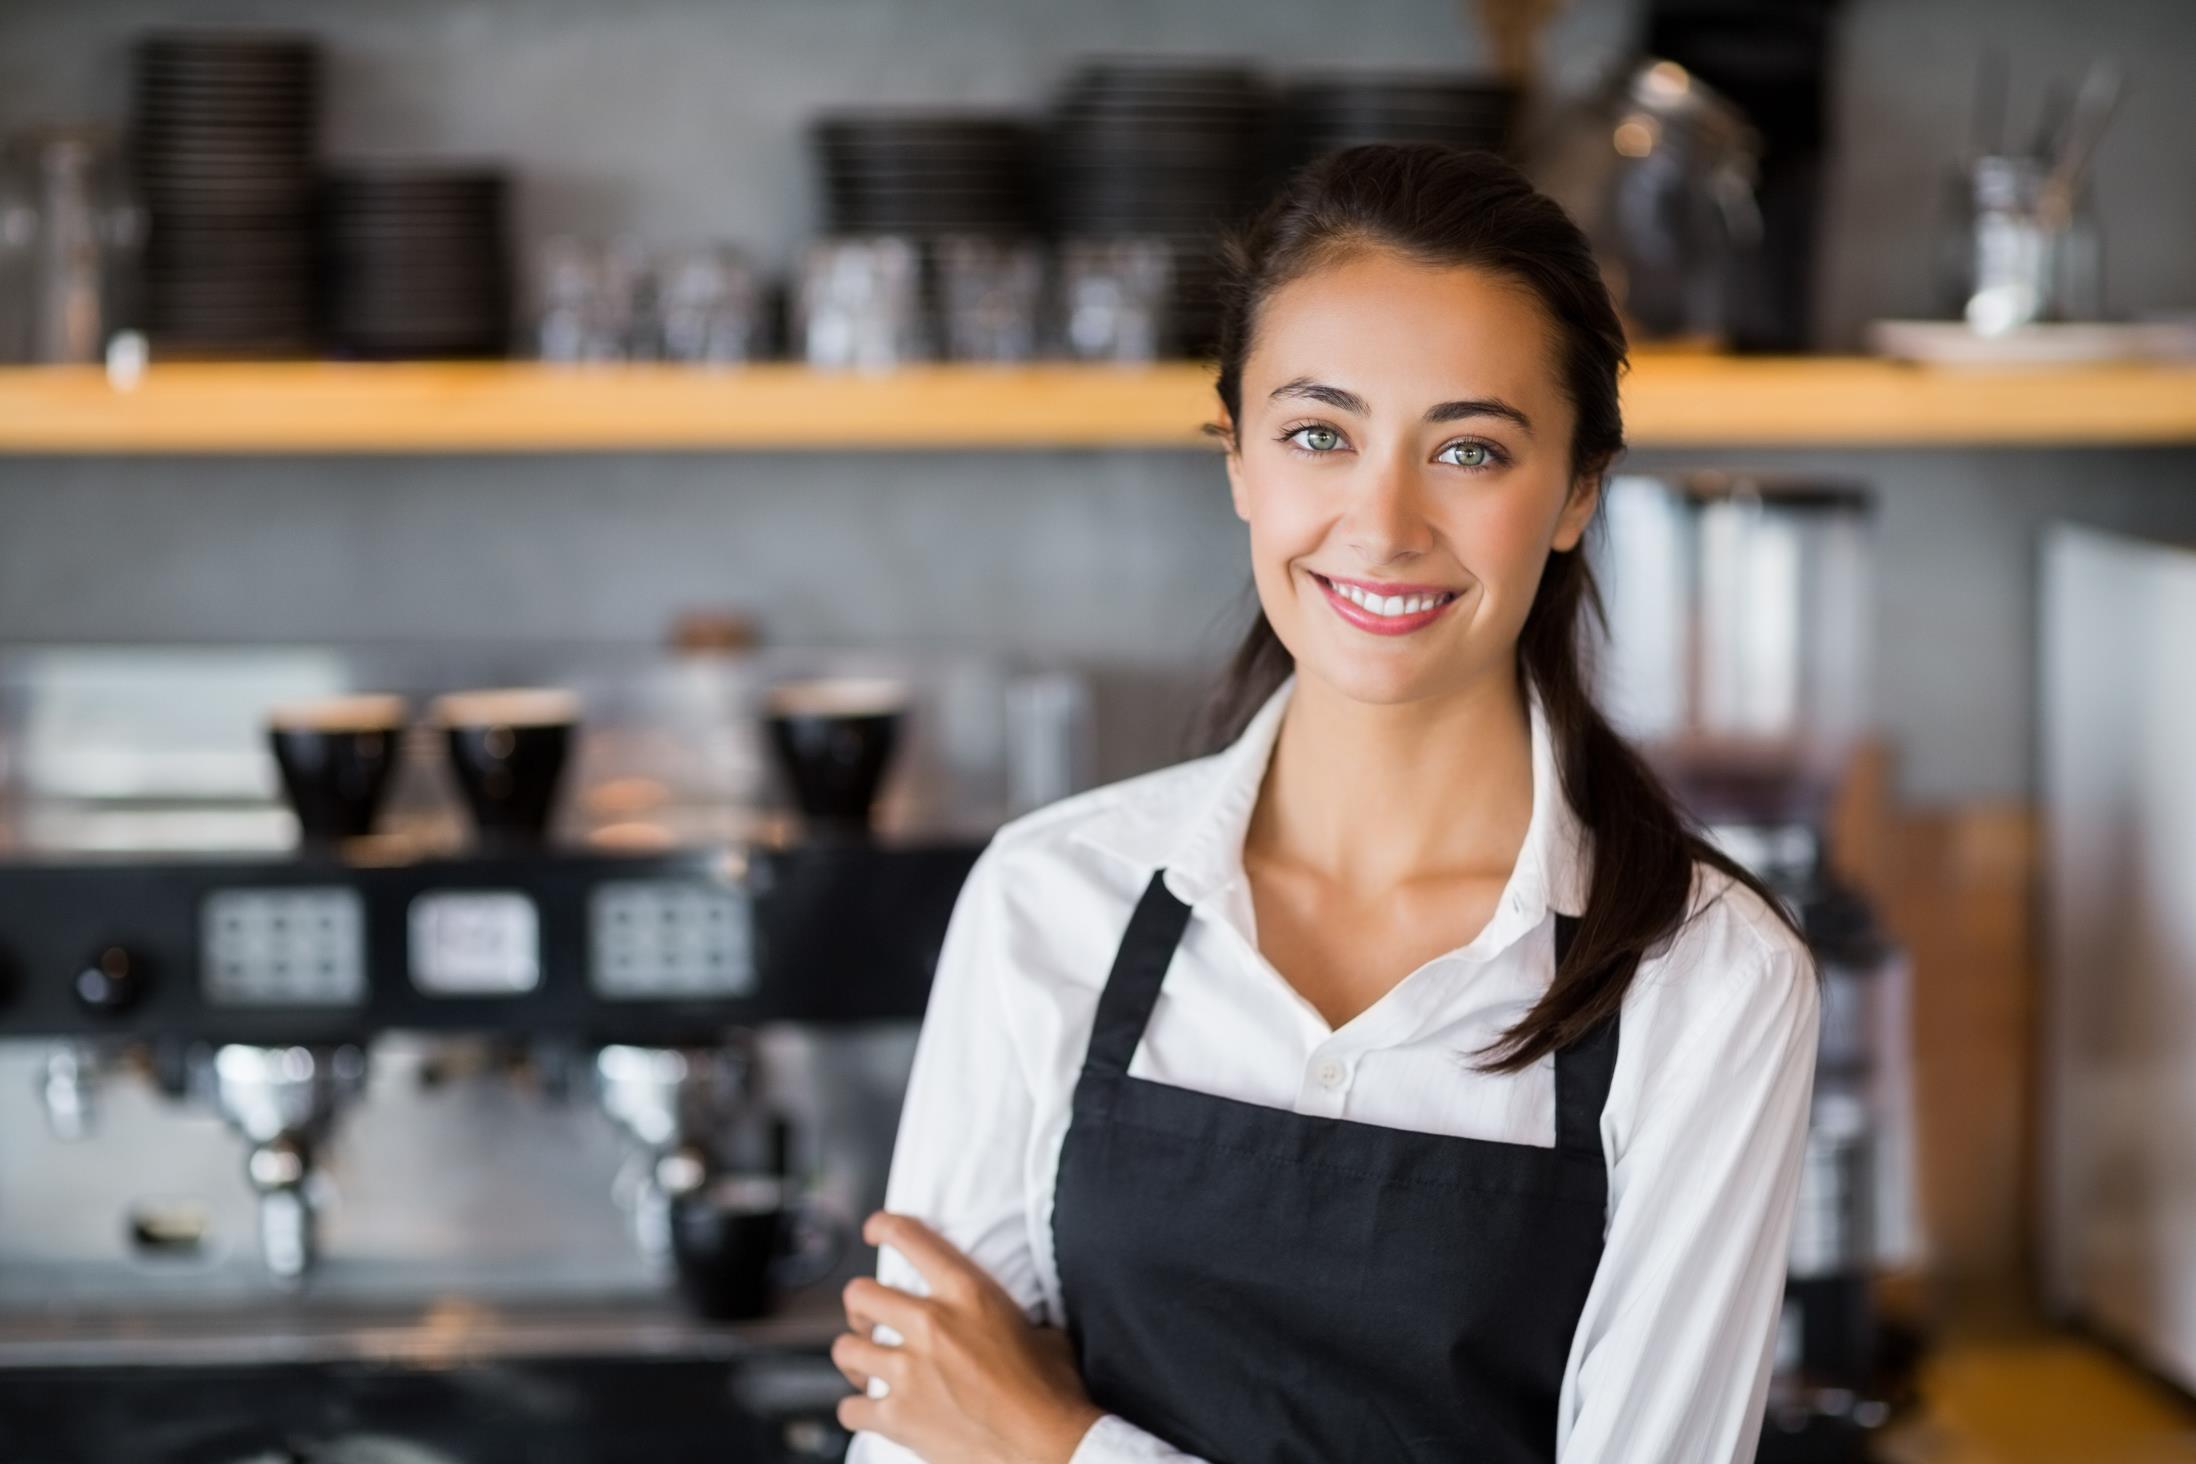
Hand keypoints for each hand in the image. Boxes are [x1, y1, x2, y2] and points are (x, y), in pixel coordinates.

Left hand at [833, 1210, 1103, 1463]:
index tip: (874, 1229)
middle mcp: (931, 1325)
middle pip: (861, 1295)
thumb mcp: (1042, 1333)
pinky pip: (851, 1409)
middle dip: (861, 1306)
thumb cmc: (1054, 1392)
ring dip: (854, 1356)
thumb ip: (1014, 1318)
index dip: (884, 1227)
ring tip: (865, 1364)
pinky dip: (857, 1410)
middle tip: (870, 1318)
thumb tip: (1017, 1322)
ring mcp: (909, 1372)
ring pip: (846, 1349)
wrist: (1048, 1447)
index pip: (911, 1239)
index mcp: (968, 1294)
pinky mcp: (898, 1417)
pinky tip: (869, 1410)